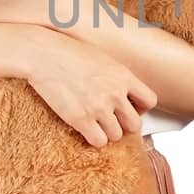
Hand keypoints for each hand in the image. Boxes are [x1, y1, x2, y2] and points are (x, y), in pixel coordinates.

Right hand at [23, 30, 157, 146]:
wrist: (44, 54)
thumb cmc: (69, 52)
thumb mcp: (102, 58)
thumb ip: (117, 77)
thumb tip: (124, 92)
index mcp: (123, 76)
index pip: (150, 101)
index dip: (142, 108)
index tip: (131, 108)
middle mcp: (115, 93)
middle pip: (135, 124)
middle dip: (125, 124)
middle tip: (113, 119)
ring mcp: (98, 107)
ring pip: (116, 135)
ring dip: (108, 132)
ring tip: (96, 123)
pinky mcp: (80, 119)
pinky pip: (99, 141)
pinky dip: (94, 138)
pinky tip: (86, 128)